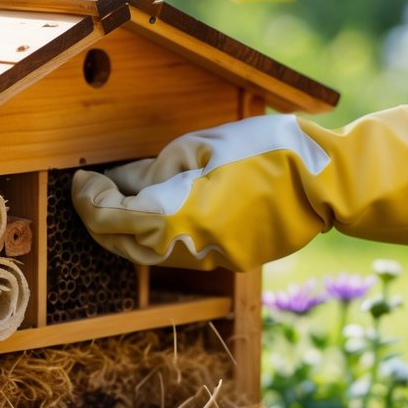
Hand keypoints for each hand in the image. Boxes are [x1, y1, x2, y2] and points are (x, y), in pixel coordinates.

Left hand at [71, 107, 407, 271]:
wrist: (326, 182)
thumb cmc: (264, 150)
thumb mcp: (198, 147)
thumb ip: (151, 170)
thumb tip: (119, 182)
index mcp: (176, 214)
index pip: (108, 218)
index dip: (87, 200)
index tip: (81, 180)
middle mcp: (188, 247)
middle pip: (122, 244)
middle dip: (99, 219)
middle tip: (91, 191)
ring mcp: (211, 259)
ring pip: (148, 255)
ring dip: (125, 231)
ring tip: (120, 199)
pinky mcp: (229, 260)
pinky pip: (178, 254)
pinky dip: (156, 237)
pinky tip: (157, 211)